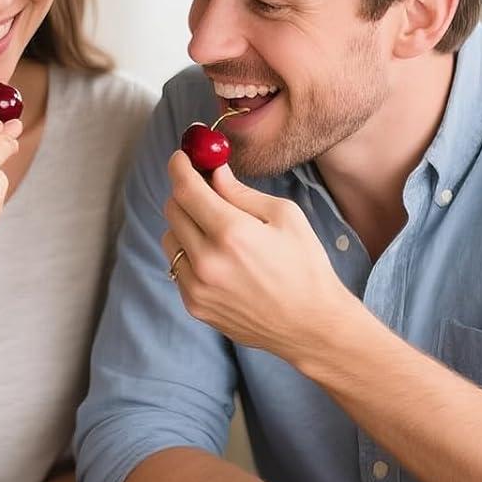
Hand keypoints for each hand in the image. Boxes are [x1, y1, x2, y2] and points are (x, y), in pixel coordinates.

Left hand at [161, 153, 354, 363]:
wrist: (311, 325)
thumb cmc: (305, 266)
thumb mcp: (284, 216)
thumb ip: (240, 192)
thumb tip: (212, 172)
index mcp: (232, 233)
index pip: (185, 189)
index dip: (178, 166)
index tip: (180, 157)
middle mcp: (207, 261)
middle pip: (173, 210)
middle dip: (186, 193)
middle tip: (204, 191)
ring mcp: (197, 287)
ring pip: (171, 238)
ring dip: (186, 226)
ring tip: (217, 232)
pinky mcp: (194, 305)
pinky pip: (178, 266)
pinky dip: (190, 255)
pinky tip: (219, 260)